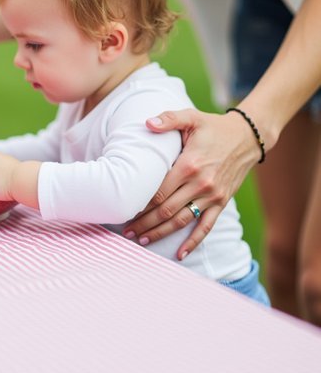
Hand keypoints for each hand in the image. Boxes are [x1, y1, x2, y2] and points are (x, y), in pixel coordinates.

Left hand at [122, 108, 261, 258]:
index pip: (159, 191)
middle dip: (144, 223)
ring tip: (142, 240)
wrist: (248, 137)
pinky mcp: (221, 202)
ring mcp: (212, 195)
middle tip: (126, 231)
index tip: (124, 210)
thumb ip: (168, 119)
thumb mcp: (192, 117)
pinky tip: (181, 255)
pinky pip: (206, 226)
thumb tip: (147, 123)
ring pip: (181, 221)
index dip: (140, 204)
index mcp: (188, 164)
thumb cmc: (214, 127)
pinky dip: (193, 242)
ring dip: (160, 233)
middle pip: (166, 210)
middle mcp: (200, 184)